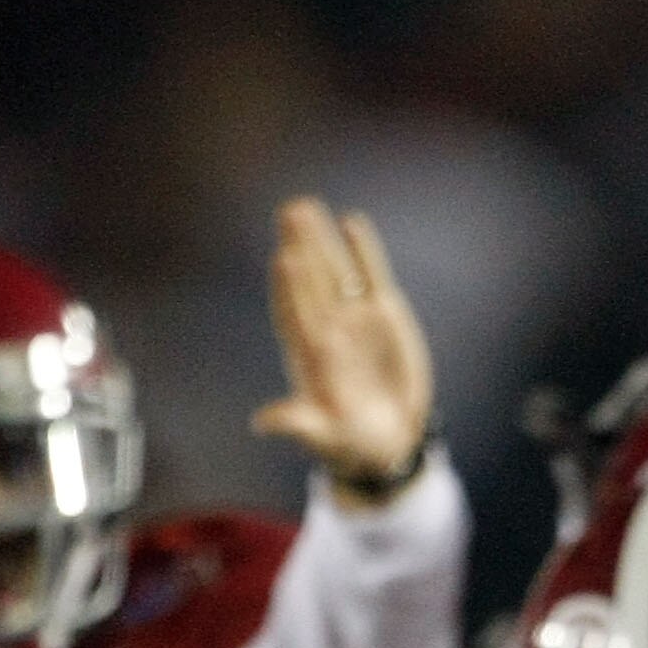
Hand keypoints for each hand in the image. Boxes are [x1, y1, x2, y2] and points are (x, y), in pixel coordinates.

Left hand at [253, 198, 434, 500]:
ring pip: (334, 271)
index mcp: (308, 355)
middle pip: (310, 282)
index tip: (284, 260)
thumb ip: (297, 422)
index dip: (290, 289)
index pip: (295, 314)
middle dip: (300, 248)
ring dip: (320, 240)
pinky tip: (352, 222)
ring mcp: (353, 318)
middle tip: (290, 212)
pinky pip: (370, 276)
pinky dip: (363, 251)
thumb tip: (262, 423)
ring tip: (305, 206)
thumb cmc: (347, 440)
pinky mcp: (383, 315)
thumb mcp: (323, 436)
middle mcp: (327, 328)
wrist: (385, 438)